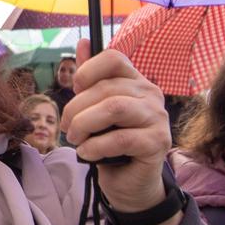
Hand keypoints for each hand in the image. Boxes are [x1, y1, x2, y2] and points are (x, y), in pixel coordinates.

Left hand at [63, 47, 172, 217]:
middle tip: (67, 128)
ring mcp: (157, 117)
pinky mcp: (158, 142)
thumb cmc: (112, 144)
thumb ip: (90, 79)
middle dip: (76, 108)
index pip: (114, 58)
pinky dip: (95, 146)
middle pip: (106, 88)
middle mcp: (151, 94)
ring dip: (85, 124)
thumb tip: (83, 42)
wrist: (130, 182)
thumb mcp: (96, 109)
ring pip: (114, 108)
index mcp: (136, 81)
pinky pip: (120, 138)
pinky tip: (86, 153)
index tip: (74, 88)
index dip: (88, 70)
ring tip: (75, 138)